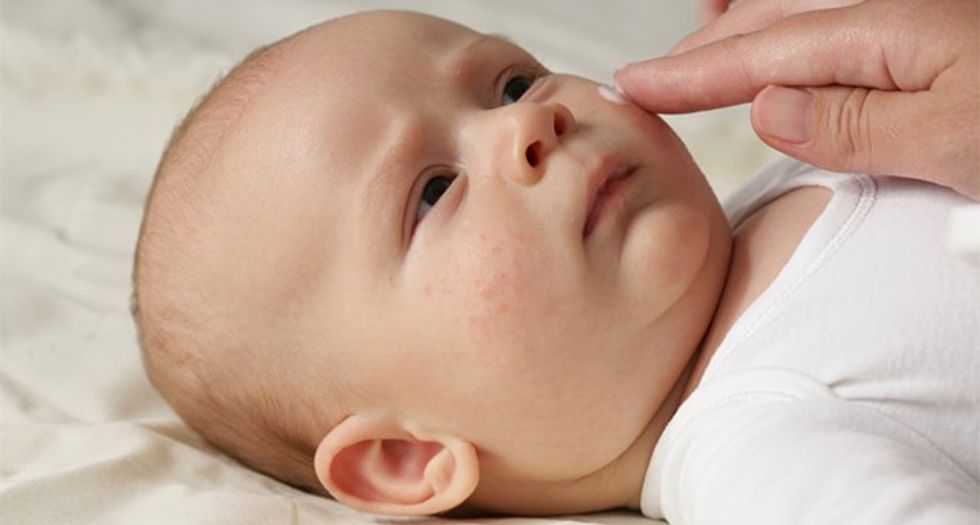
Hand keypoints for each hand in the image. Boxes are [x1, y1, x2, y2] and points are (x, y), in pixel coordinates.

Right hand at [617, 0, 979, 200]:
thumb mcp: (957, 138)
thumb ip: (858, 124)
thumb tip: (767, 110)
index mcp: (892, 31)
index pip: (763, 55)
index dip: (691, 74)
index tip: (633, 86)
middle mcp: (897, 19)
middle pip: (771, 27)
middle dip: (703, 54)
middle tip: (650, 82)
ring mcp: (915, 30)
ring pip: (800, 22)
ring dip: (744, 37)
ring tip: (704, 51)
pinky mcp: (933, 54)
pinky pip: (836, 34)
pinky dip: (793, 38)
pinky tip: (790, 57)